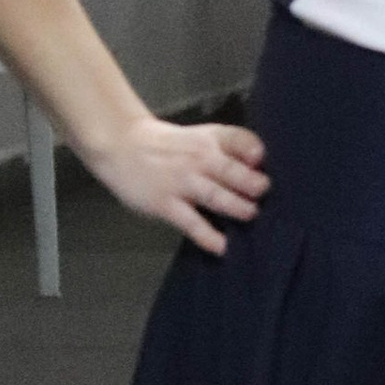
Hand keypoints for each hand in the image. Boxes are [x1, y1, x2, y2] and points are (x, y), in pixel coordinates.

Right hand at [83, 113, 268, 255]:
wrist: (121, 145)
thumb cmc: (169, 146)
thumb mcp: (200, 137)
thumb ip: (228, 152)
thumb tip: (262, 173)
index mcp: (210, 140)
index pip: (238, 139)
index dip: (254, 150)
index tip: (262, 161)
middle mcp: (199, 159)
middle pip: (231, 170)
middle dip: (252, 183)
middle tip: (264, 193)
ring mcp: (182, 182)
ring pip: (215, 196)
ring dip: (236, 207)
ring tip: (251, 215)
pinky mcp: (166, 203)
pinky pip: (191, 222)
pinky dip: (207, 236)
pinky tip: (222, 247)